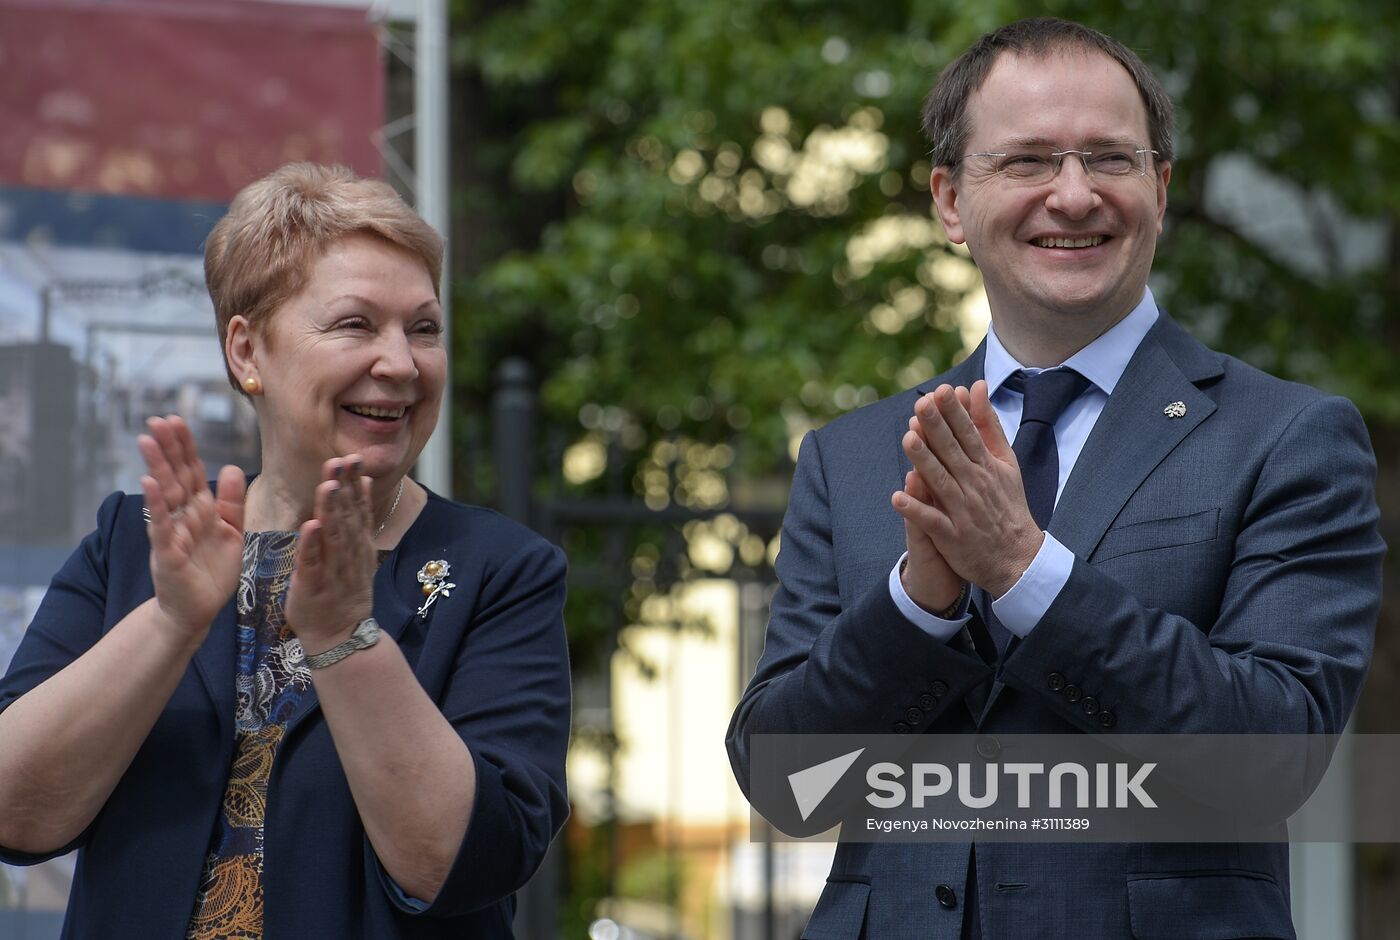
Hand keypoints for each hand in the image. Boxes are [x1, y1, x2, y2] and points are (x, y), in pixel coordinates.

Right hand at [137, 416, 244, 641]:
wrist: (197, 610)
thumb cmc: (211, 572)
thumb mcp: (231, 532)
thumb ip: (232, 502)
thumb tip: (232, 467)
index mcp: (201, 509)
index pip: (192, 471)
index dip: (186, 447)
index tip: (177, 420)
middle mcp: (184, 516)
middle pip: (176, 476)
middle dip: (168, 448)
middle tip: (157, 420)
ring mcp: (172, 532)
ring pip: (166, 494)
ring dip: (157, 467)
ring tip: (147, 440)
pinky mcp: (167, 552)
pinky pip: (160, 525)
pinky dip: (156, 505)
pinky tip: (149, 483)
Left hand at [284, 456, 376, 655]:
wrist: (341, 637)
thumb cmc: (343, 591)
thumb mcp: (356, 552)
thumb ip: (357, 518)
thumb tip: (361, 482)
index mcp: (357, 545)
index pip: (357, 509)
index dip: (355, 484)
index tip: (353, 458)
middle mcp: (348, 555)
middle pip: (347, 518)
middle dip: (344, 489)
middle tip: (342, 461)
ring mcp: (332, 572)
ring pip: (333, 537)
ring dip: (331, 511)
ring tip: (328, 485)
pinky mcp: (313, 588)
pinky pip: (312, 564)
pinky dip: (312, 545)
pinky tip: (310, 526)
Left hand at [894, 381, 1042, 596]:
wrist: (1018, 558)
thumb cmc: (1007, 505)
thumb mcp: (1005, 462)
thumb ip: (988, 425)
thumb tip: (977, 387)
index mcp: (986, 467)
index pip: (968, 435)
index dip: (954, 413)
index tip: (942, 390)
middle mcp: (975, 486)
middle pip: (952, 453)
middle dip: (937, 428)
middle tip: (921, 404)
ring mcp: (963, 511)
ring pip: (941, 482)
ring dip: (924, 462)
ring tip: (908, 440)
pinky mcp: (952, 536)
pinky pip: (931, 521)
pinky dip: (915, 509)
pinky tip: (897, 497)